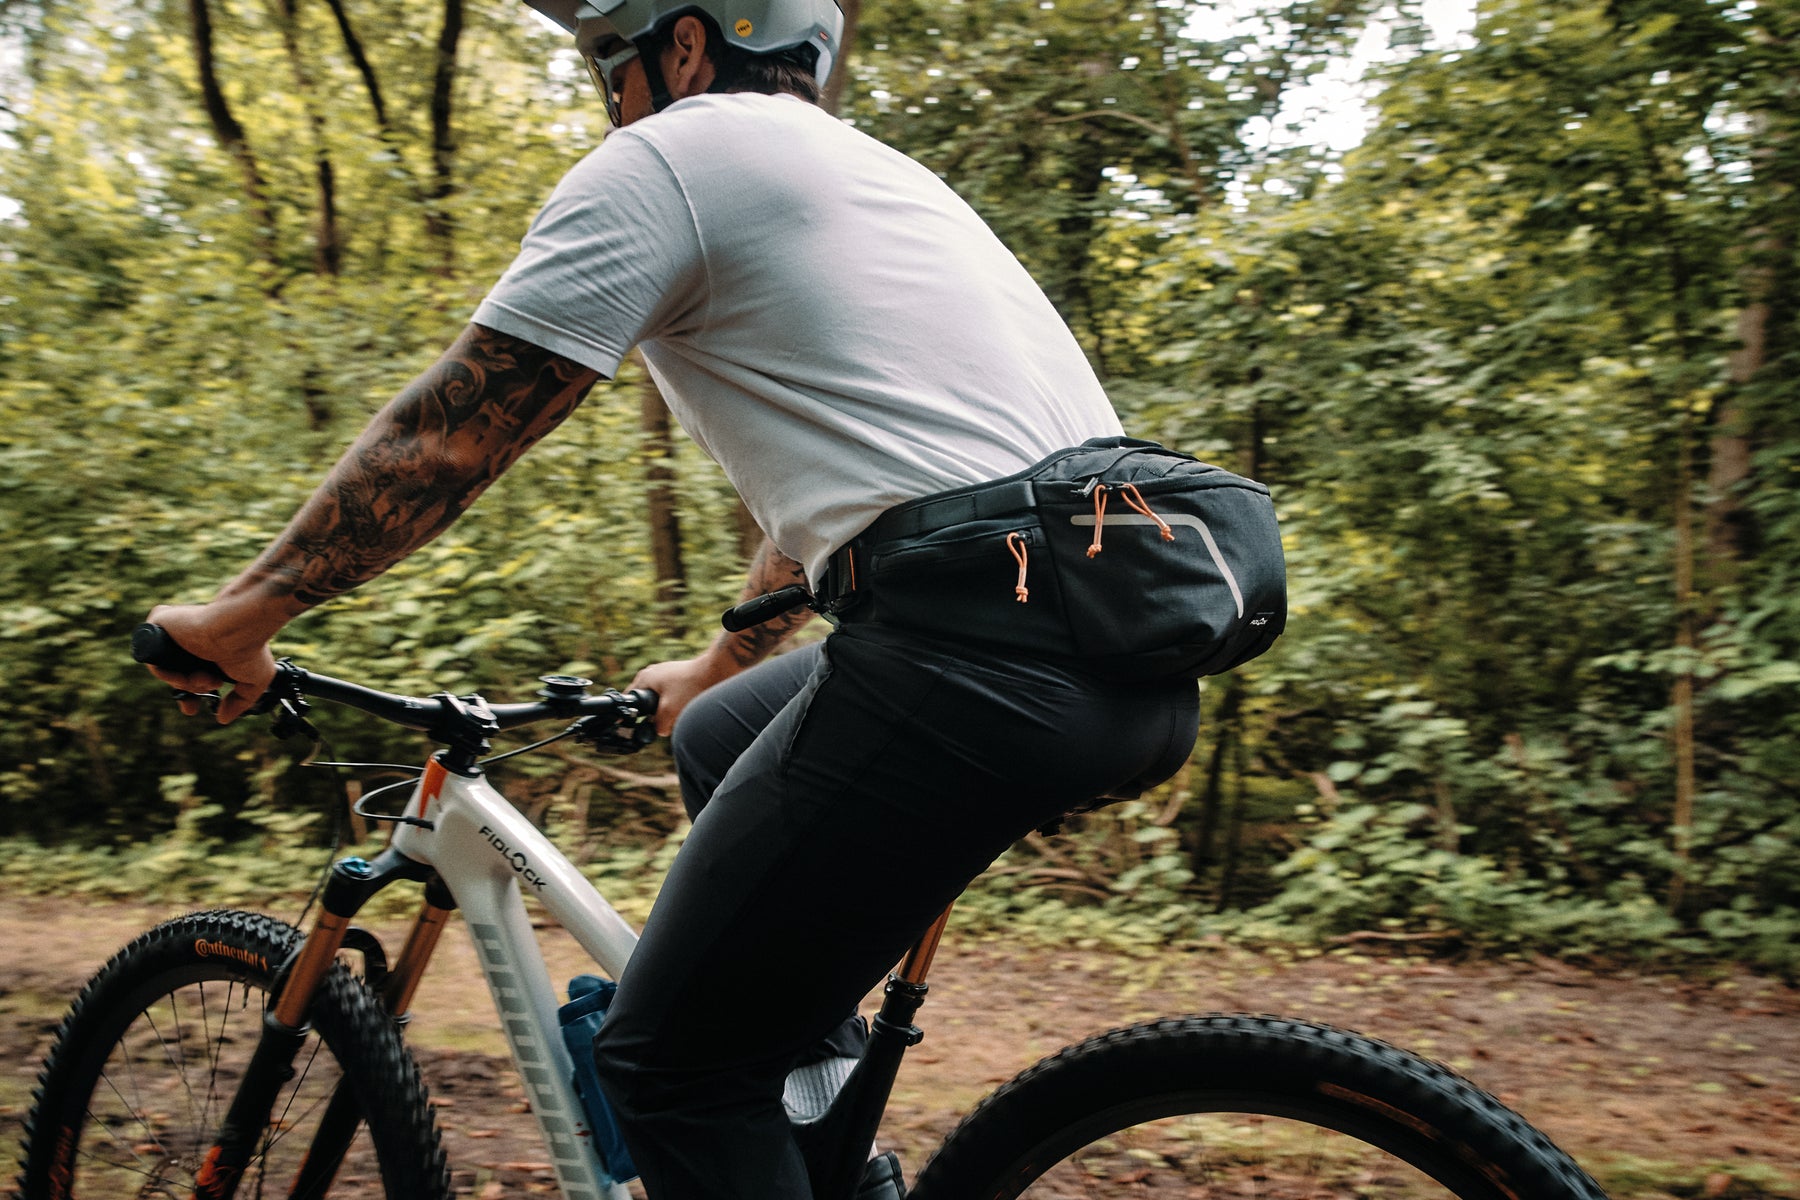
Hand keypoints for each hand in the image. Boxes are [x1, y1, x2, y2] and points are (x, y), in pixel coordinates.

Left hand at [143, 602, 279, 723]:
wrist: (237, 629)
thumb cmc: (250, 648)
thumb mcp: (256, 680)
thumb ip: (242, 701)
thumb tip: (223, 718)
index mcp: (209, 652)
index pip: (189, 675)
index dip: (189, 695)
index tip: (192, 709)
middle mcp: (191, 643)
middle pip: (176, 676)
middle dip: (189, 690)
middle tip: (202, 693)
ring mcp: (175, 634)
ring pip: (165, 670)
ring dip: (183, 682)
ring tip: (202, 678)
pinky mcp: (159, 625)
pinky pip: (150, 657)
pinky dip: (164, 671)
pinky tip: (183, 674)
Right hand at [629, 650, 738, 736]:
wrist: (715, 671)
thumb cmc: (691, 687)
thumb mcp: (669, 711)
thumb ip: (658, 725)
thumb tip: (659, 730)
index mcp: (644, 679)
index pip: (630, 699)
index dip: (633, 714)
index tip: (638, 725)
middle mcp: (652, 673)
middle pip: (645, 701)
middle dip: (652, 714)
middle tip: (662, 722)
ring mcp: (665, 674)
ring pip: (659, 699)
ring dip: (666, 709)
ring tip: (677, 712)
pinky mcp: (678, 677)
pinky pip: (671, 695)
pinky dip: (675, 703)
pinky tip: (685, 707)